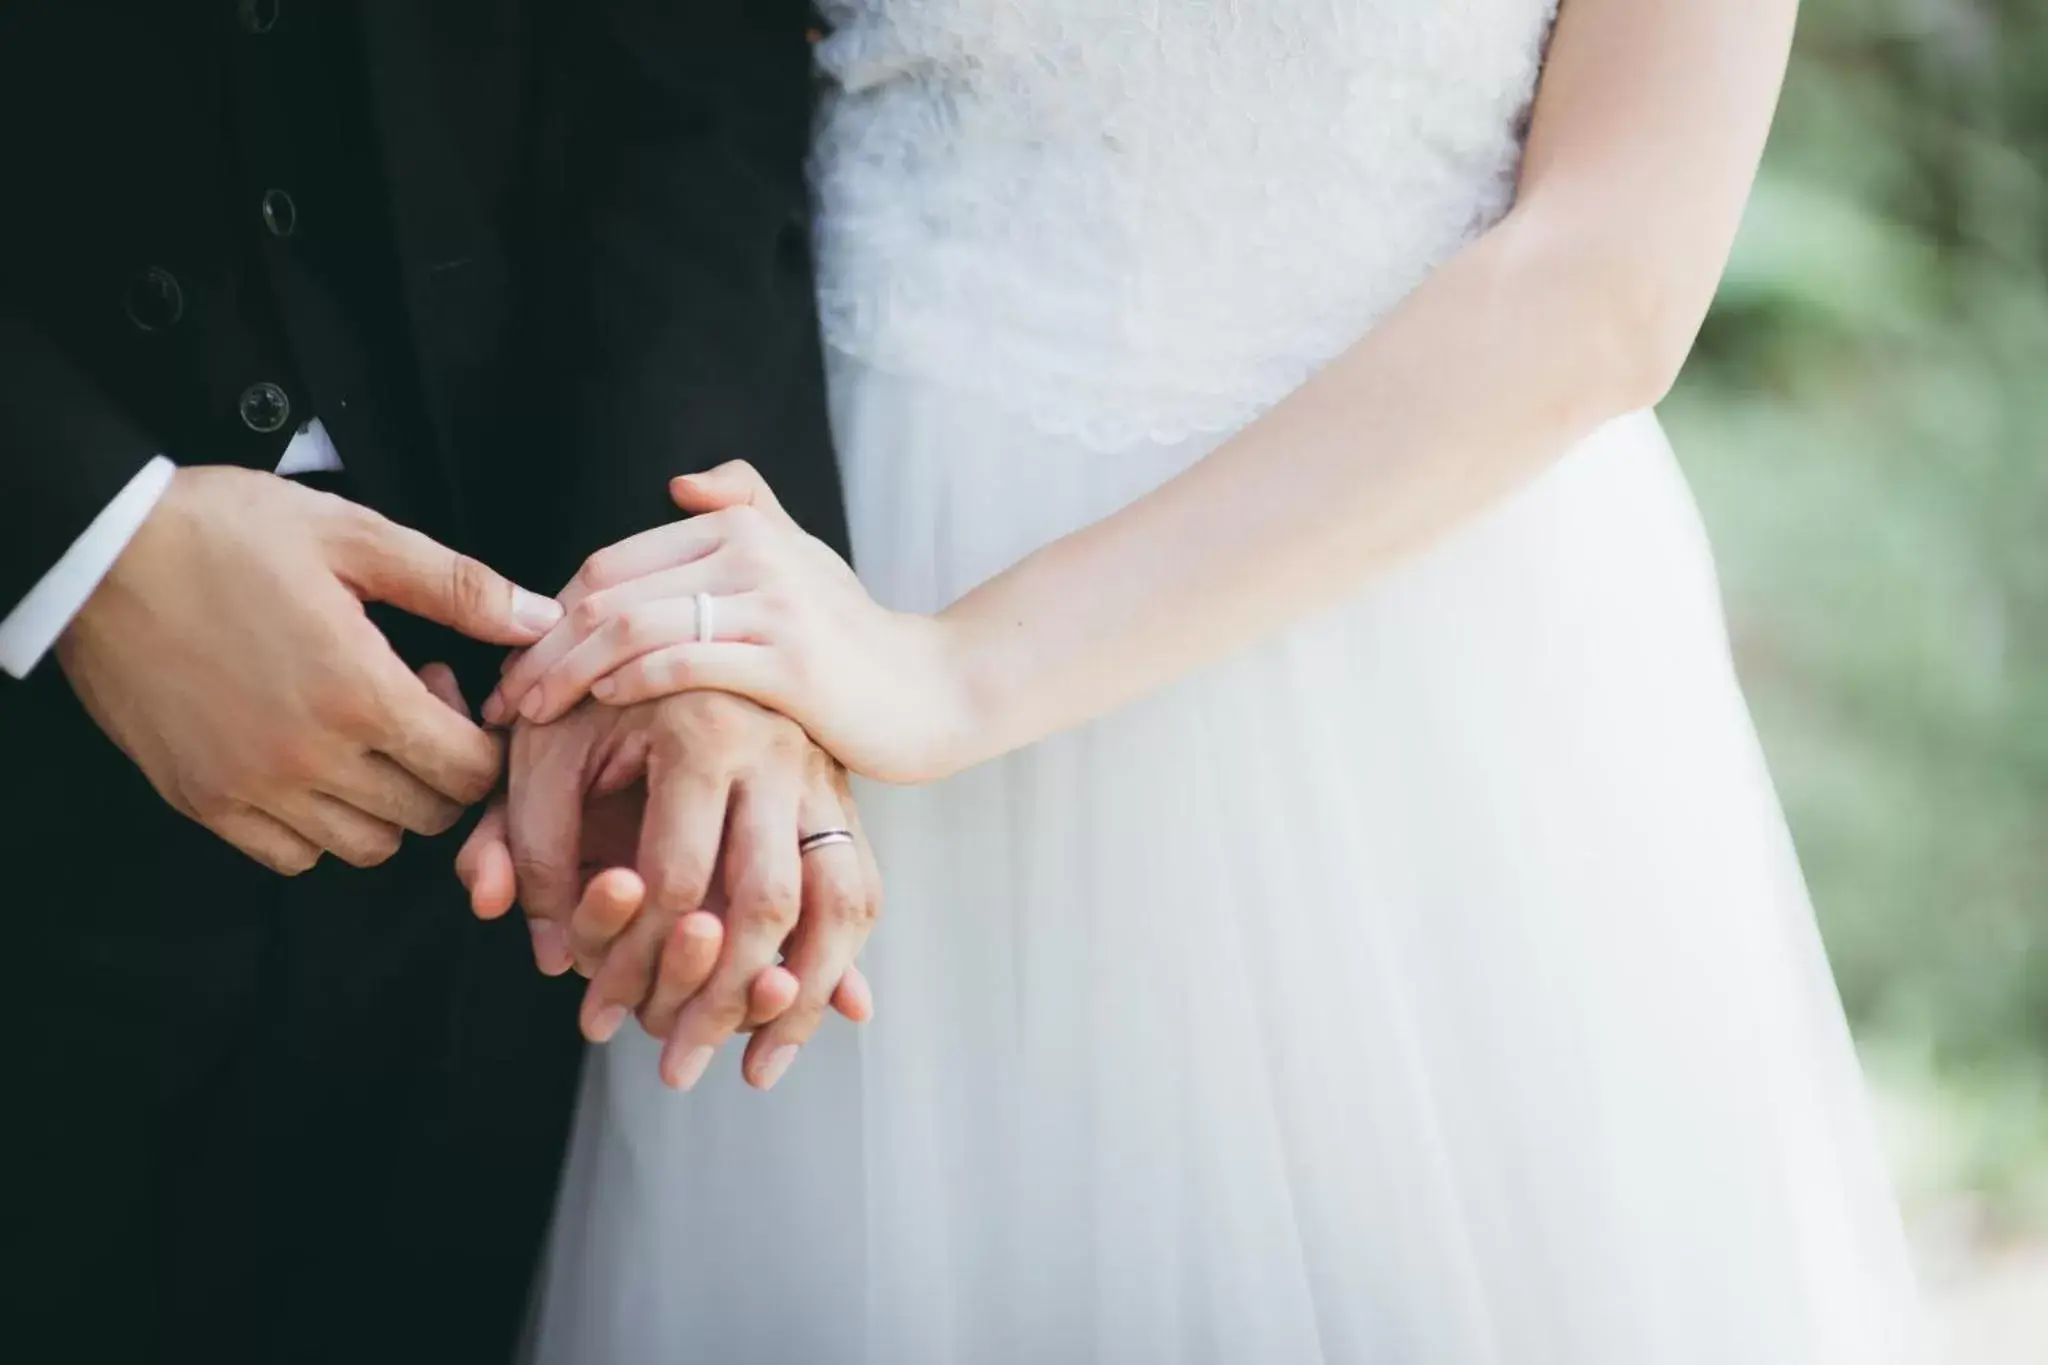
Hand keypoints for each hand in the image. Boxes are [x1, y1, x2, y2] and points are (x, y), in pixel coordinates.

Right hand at [58, 466, 562, 872]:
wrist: (100, 553)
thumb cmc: (228, 532)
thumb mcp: (356, 537)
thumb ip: (458, 586)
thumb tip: (542, 619)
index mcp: (361, 693)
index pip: (471, 772)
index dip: (482, 738)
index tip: (447, 689)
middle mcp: (311, 758)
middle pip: (429, 815)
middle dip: (440, 768)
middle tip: (405, 704)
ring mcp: (253, 788)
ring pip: (367, 845)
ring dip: (385, 802)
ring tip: (357, 732)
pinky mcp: (204, 802)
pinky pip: (292, 856)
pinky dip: (318, 828)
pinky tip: (310, 764)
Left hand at [456, 691, 877, 1089]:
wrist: (673, 622)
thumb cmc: (593, 694)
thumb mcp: (542, 752)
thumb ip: (528, 843)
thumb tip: (549, 950)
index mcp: (704, 728)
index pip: (676, 879)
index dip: (631, 961)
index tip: (596, 1017)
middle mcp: (780, 751)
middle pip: (767, 904)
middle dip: (719, 1001)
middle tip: (676, 1068)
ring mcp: (824, 774)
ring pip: (841, 904)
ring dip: (800, 998)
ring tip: (754, 1070)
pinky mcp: (844, 796)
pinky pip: (863, 890)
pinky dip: (846, 961)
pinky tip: (827, 1020)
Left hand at [484, 462, 978, 782]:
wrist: (932, 692)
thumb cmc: (853, 639)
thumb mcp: (801, 559)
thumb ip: (747, 509)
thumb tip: (682, 483)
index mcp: (741, 525)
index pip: (611, 562)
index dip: (551, 612)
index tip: (518, 662)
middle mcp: (751, 551)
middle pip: (607, 590)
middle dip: (541, 646)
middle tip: (504, 697)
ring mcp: (771, 605)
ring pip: (631, 625)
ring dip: (566, 672)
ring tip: (530, 714)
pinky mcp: (789, 663)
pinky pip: (682, 662)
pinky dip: (627, 680)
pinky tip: (599, 706)